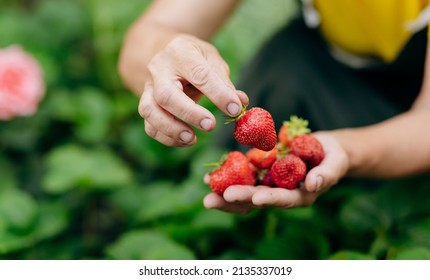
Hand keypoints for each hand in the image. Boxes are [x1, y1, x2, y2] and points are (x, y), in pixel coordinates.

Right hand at [139, 34, 247, 146]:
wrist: (166, 53)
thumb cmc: (194, 58)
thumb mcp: (211, 59)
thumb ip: (224, 82)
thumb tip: (240, 102)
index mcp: (180, 52)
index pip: (199, 74)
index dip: (218, 94)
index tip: (234, 109)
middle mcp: (159, 69)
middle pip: (166, 94)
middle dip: (189, 113)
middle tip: (211, 125)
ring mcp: (147, 87)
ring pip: (150, 111)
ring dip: (171, 129)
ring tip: (192, 139)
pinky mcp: (144, 104)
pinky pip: (150, 126)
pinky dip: (166, 137)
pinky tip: (186, 141)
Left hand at [203, 132, 348, 213]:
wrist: (323, 149)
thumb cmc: (334, 157)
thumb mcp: (335, 163)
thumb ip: (326, 174)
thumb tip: (314, 184)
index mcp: (299, 197)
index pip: (282, 200)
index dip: (269, 199)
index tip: (255, 198)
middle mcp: (280, 194)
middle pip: (255, 201)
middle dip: (234, 200)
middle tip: (212, 200)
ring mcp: (268, 184)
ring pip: (243, 191)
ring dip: (223, 191)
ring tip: (206, 187)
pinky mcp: (260, 171)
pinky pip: (241, 175)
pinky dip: (226, 175)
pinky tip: (209, 176)